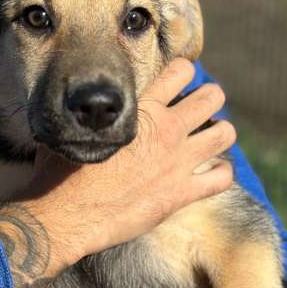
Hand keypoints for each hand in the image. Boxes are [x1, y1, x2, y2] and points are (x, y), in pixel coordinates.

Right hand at [0, 58, 234, 287]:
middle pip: (211, 96)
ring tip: (208, 140)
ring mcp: (177, 162)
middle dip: (208, 99)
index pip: (180, 72)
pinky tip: (210, 175)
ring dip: (220, 133)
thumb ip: (89, 117)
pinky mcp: (181, 193)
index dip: (182, 75)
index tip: (176, 87)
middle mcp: (165, 129)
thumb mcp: (72, 132)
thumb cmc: (61, 174)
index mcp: (141, 109)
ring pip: (225, 133)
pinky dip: (221, 174)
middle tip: (198, 112)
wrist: (66, 215)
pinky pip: (222, 178)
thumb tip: (78, 108)